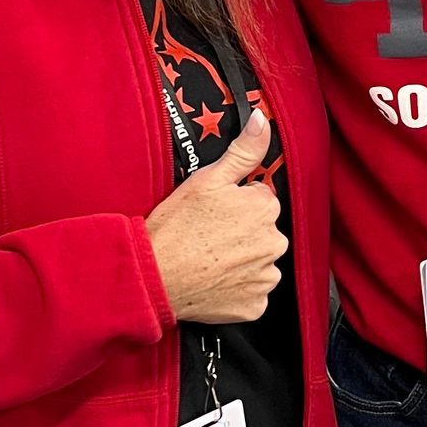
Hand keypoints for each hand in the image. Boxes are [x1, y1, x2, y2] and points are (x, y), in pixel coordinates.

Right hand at [144, 112, 286, 323]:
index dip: (235, 204)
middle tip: (208, 235)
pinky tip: (214, 279)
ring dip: (241, 260)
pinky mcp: (255, 305)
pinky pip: (252, 292)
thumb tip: (261, 121)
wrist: (153, 276)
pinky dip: (237, 288)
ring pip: (259, 262)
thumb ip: (243, 150)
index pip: (259, 200)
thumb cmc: (175, 227)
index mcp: (265, 208)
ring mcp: (266, 277)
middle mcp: (274, 243)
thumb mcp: (208, 178)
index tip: (214, 212)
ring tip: (208, 257)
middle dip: (241, 232)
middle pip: (262, 231)